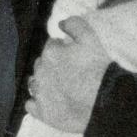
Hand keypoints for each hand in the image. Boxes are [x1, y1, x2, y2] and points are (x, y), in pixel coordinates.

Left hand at [26, 16, 111, 133]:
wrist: (105, 102)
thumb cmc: (99, 69)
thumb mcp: (91, 39)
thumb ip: (74, 24)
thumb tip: (60, 24)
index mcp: (50, 53)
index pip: (51, 45)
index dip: (62, 49)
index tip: (72, 56)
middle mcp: (40, 72)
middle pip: (41, 64)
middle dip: (51, 65)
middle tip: (67, 72)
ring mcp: (39, 93)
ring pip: (34, 83)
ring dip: (42, 82)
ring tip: (58, 87)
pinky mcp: (42, 112)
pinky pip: (31, 105)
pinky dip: (37, 102)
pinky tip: (49, 102)